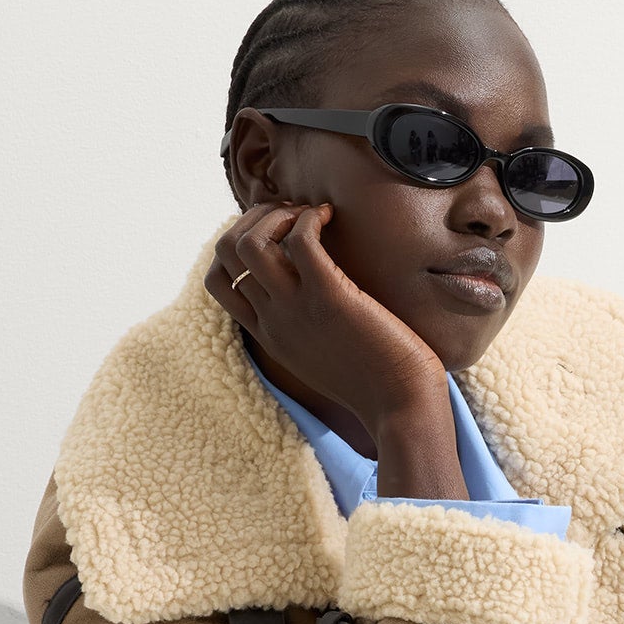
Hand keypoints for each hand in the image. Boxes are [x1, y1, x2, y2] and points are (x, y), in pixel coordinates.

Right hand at [206, 203, 447, 438]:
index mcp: (269, 336)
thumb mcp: (325, 359)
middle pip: (227, 252)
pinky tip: (330, 218)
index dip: (236, 247)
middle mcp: (274, 321)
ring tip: (308, 216)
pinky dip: (309, 218)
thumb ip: (306, 330)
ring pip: (249, 242)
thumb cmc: (379, 385)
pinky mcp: (330, 297)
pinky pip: (301, 240)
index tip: (272, 236)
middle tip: (291, 216)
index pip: (219, 282)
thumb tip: (315, 298)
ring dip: (275, 214)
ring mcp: (296, 310)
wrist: (403, 410)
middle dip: (253, 218)